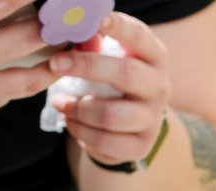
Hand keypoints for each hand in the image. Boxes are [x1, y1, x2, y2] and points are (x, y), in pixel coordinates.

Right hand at [0, 0, 58, 131]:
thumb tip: (8, 5)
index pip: (5, 3)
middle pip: (29, 40)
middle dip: (53, 28)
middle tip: (69, 23)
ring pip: (31, 80)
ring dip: (53, 67)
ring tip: (65, 57)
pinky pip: (4, 99)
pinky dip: (13, 87)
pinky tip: (22, 77)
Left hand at [47, 12, 170, 164]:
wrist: (130, 126)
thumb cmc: (113, 82)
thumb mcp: (107, 59)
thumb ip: (91, 44)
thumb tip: (68, 28)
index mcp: (153, 57)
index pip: (139, 37)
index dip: (118, 27)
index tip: (94, 20)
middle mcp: (159, 86)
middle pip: (125, 74)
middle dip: (86, 67)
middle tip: (55, 64)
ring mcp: (153, 118)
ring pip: (109, 115)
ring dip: (77, 108)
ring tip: (60, 102)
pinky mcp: (141, 146)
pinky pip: (104, 141)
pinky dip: (79, 131)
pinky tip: (71, 122)